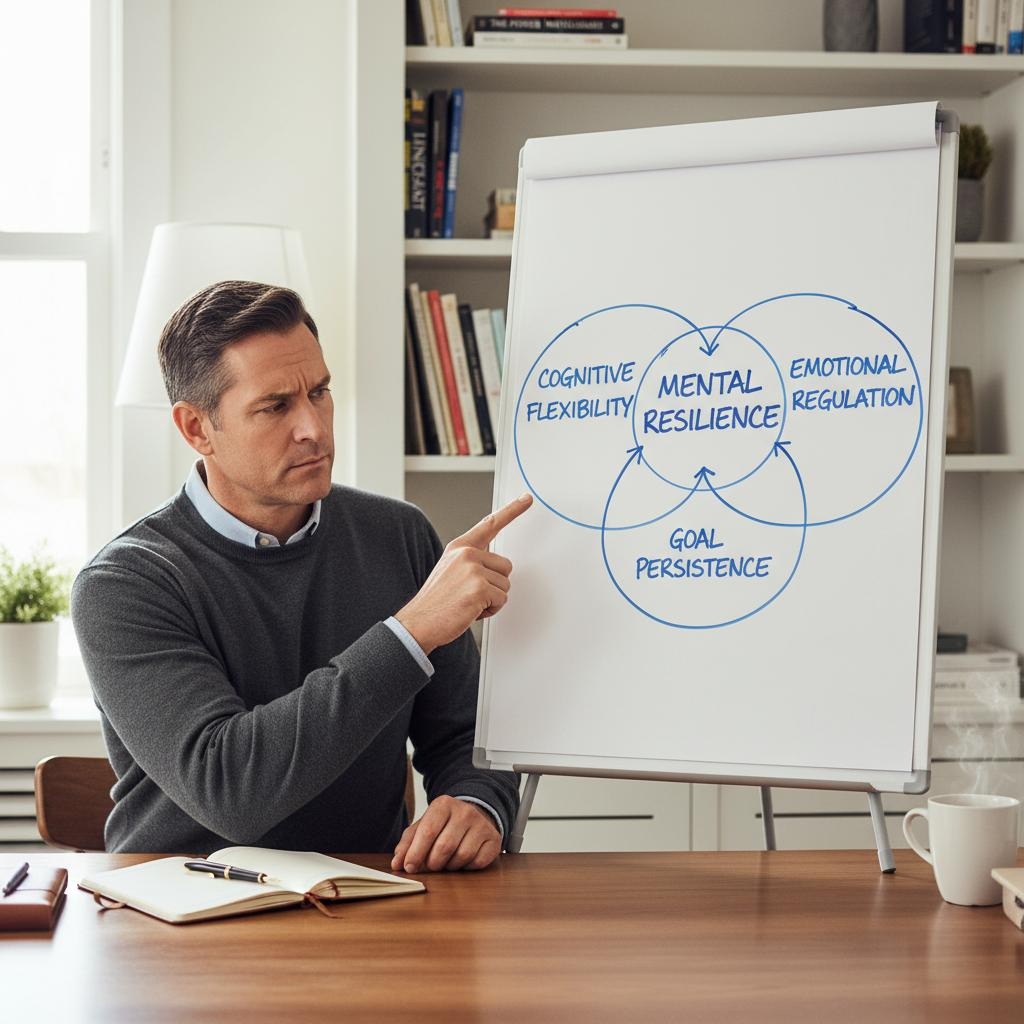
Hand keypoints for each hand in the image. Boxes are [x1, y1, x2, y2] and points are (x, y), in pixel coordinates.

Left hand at [391, 796, 500, 872]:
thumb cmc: (444, 824)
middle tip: (430, 864)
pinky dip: (466, 867)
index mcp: (443, 805)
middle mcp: (465, 812)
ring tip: (447, 860)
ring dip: (449, 866)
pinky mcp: (493, 840)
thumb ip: (408, 843)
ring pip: (461, 857)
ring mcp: (482, 825)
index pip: (427, 832)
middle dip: (432, 863)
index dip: (415, 853)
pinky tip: (462, 860)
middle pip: (443, 848)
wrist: (475, 815)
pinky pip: (476, 863)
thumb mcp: (424, 826)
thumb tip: (397, 862)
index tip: (408, 867)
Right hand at [396, 493, 532, 655]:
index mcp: (460, 547)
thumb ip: (471, 560)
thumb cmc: (436, 601)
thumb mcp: (450, 569)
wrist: (419, 622)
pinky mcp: (479, 587)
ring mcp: (473, 569)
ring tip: (468, 603)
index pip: (490, 524)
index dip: (512, 510)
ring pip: (505, 585)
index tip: (526, 499)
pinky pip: (502, 599)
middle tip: (471, 594)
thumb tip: (493, 563)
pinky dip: (490, 610)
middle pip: (506, 566)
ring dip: (492, 599)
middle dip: (495, 584)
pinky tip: (471, 610)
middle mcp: (467, 554)